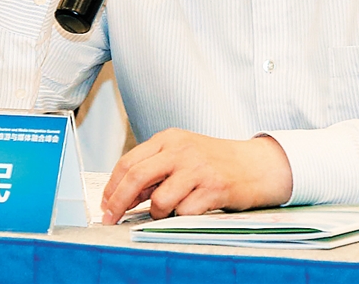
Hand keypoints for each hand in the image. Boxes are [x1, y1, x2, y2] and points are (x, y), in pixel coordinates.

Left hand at [101, 129, 292, 223]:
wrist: (252, 165)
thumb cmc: (212, 161)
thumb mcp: (181, 155)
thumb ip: (154, 171)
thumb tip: (122, 196)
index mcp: (169, 138)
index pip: (129, 162)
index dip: (112, 187)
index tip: (105, 205)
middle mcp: (181, 149)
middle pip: (136, 177)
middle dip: (118, 203)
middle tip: (111, 220)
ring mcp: (197, 168)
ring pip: (160, 201)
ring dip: (159, 213)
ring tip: (172, 208)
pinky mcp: (213, 188)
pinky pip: (184, 213)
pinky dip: (183, 216)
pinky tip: (195, 206)